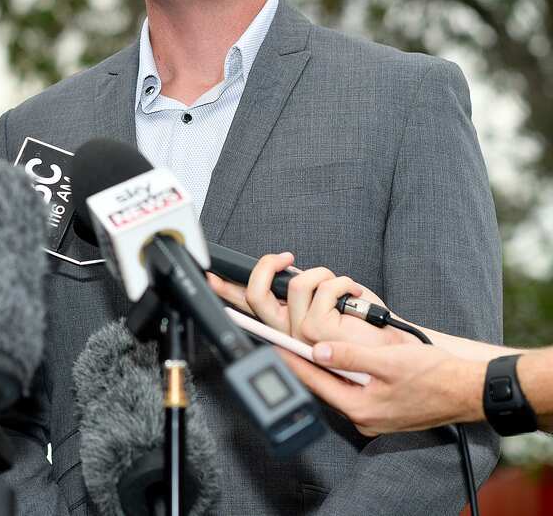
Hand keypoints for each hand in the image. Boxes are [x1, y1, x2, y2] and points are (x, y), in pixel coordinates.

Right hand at [207, 252, 399, 347]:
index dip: (225, 292)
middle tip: (281, 259)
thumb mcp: (329, 308)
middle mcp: (288, 335)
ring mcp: (300, 334)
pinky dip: (343, 281)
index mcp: (287, 330)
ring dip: (325, 275)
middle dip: (266, 267)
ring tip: (344, 286)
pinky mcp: (316, 329)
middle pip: (256, 295)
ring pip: (295, 283)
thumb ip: (303, 297)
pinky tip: (355, 293)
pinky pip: (322, 286)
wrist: (394, 348)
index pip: (248, 309)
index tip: (212, 277)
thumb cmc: (367, 330)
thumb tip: (284, 276)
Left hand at [279, 341, 485, 434]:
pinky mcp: (383, 410)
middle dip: (304, 364)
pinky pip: (353, 390)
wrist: (471, 391)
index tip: (273, 346)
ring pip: (337, 388)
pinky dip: (342, 373)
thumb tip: (318, 351)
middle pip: (323, 387)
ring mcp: (373, 416)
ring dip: (323, 367)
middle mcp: (364, 417)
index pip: (315, 383)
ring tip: (304, 345)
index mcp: (362, 409)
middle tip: (283, 341)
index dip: (293, 362)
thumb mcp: (389, 361)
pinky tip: (336, 358)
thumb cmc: (436, 376)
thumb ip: (351, 357)